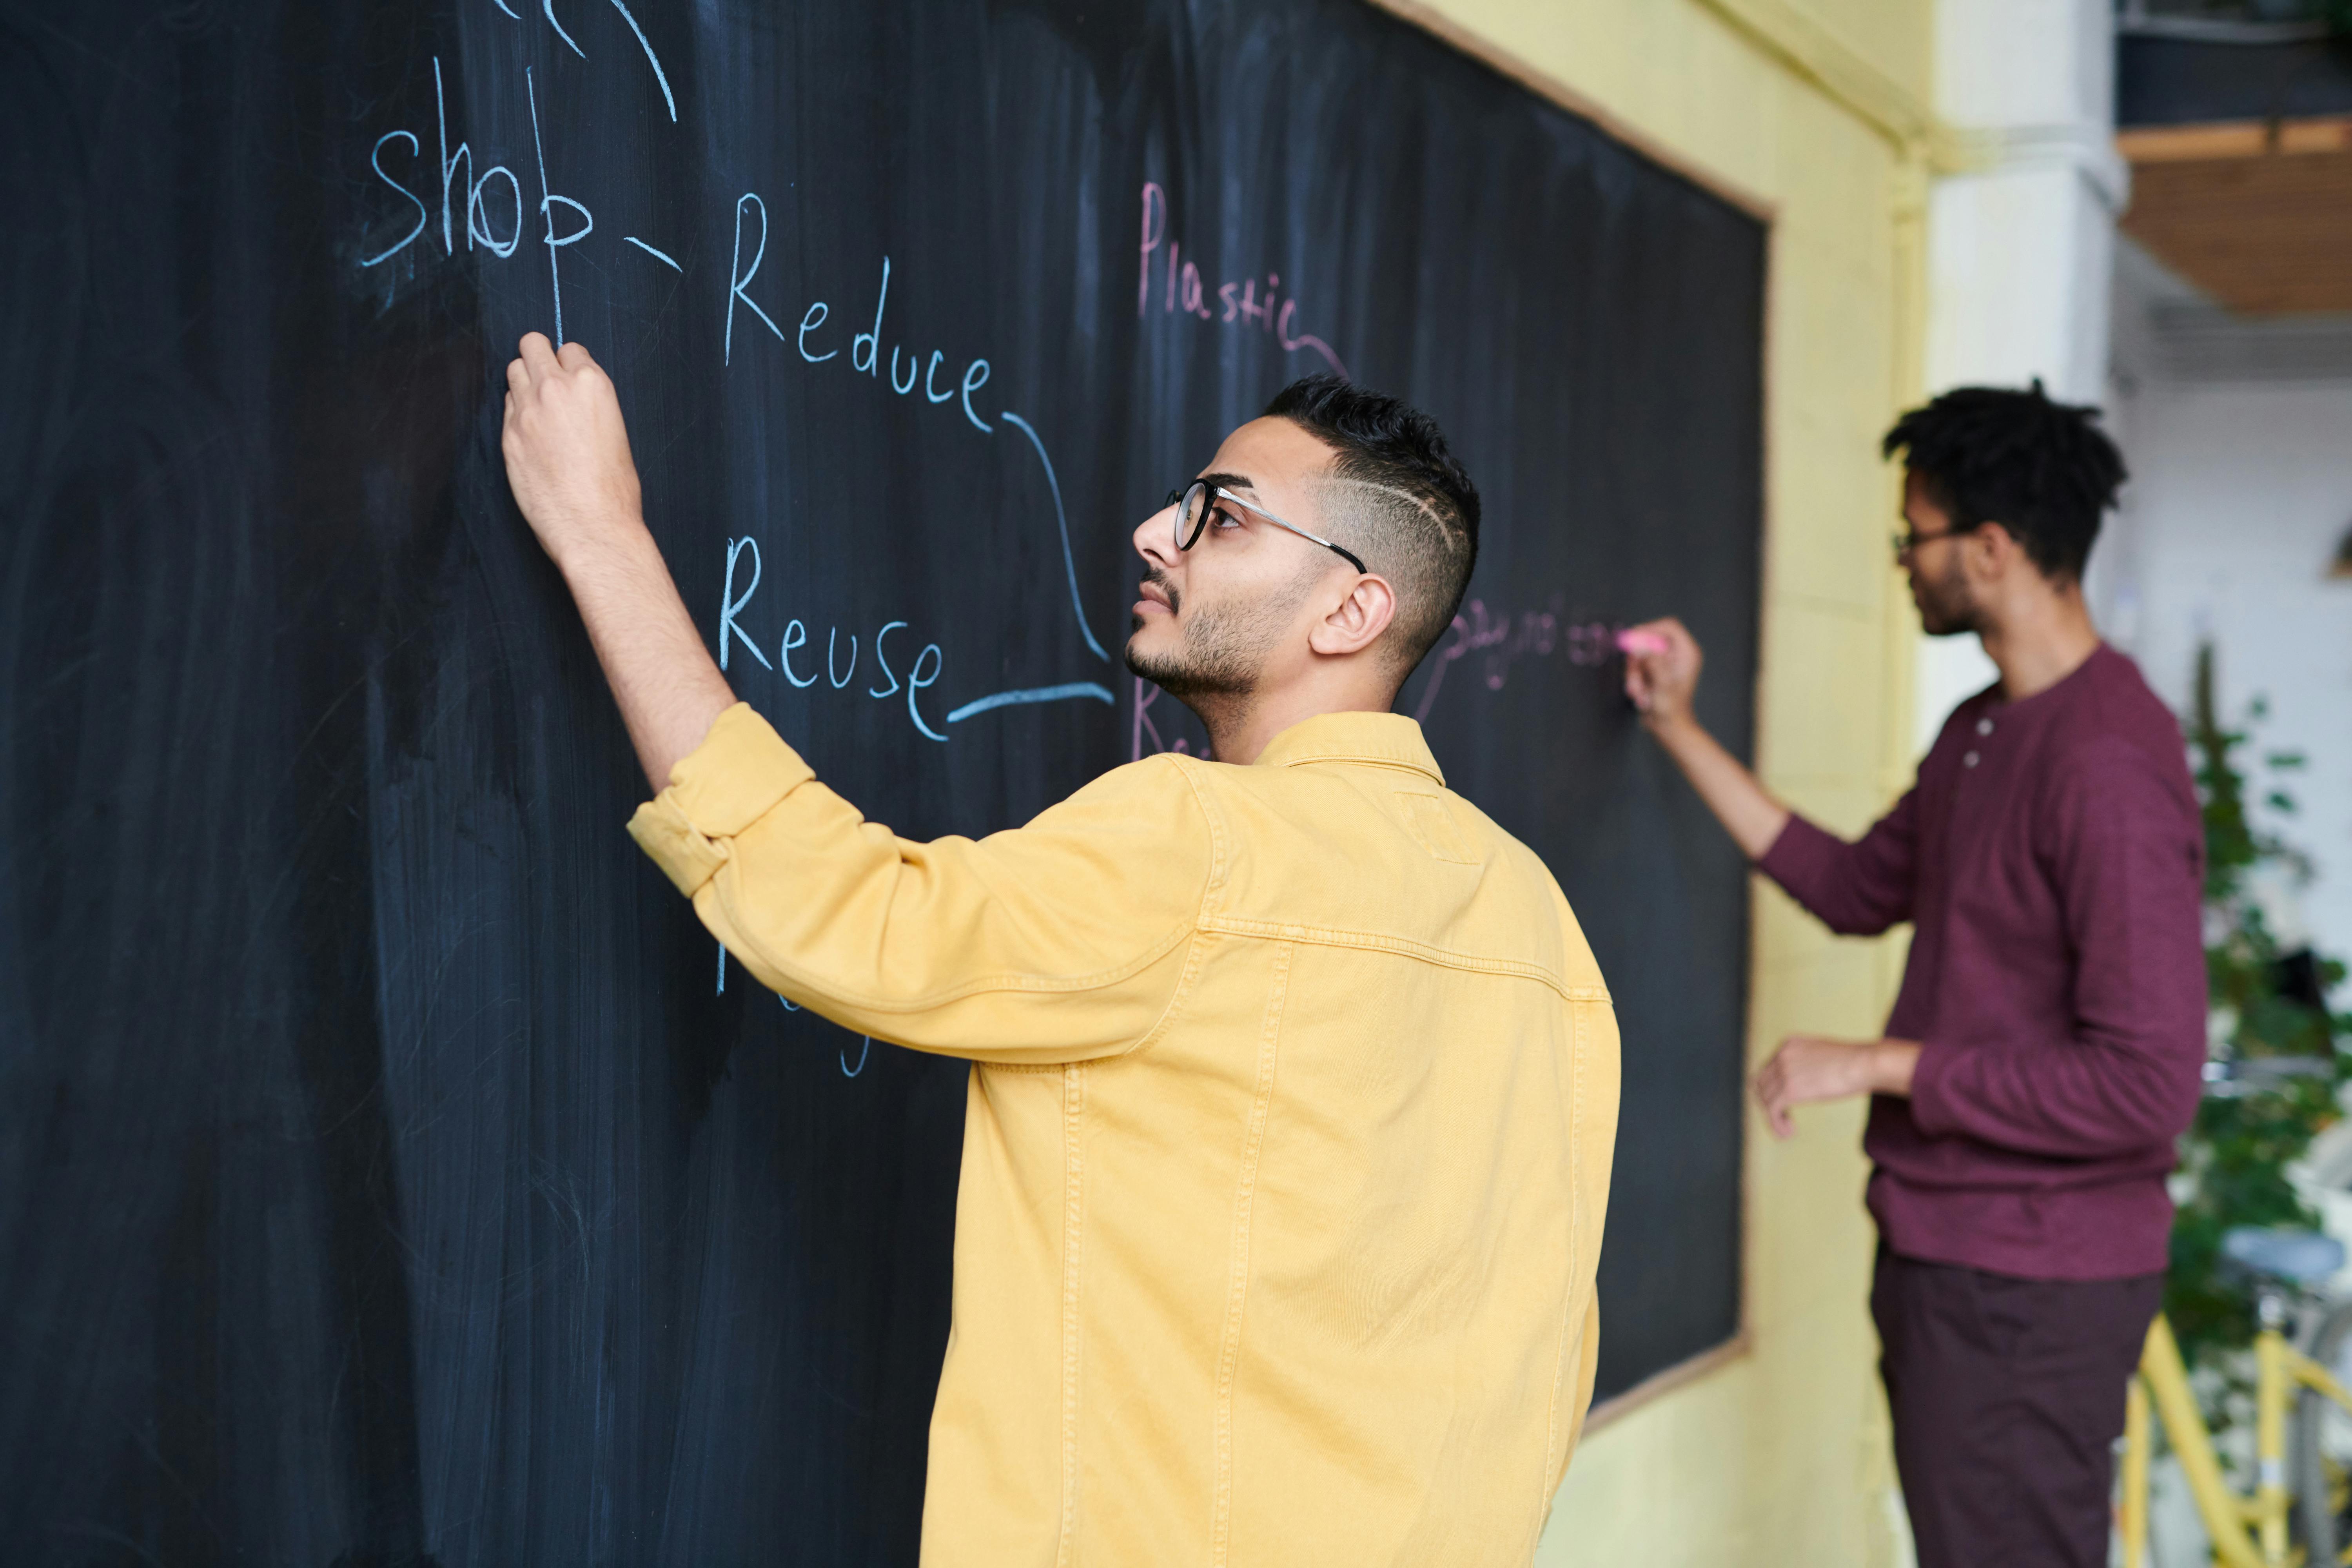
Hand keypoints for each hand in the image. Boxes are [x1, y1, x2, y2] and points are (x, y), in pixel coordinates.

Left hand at [501, 333, 646, 568]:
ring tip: (539, 407)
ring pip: (514, 371)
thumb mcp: (615, 430)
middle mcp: (555, 388)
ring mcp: (526, 410)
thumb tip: (574, 396)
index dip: (570, 364)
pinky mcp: (508, 434)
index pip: (569, 349)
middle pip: (532, 345)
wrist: (591, 525)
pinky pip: (507, 407)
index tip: (571, 379)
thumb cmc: (613, 488)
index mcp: (591, 384)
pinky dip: (517, 412)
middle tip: (546, 378)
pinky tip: (533, 435)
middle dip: (539, 357)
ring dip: (525, 382)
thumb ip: (589, 402)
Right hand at [1622, 617, 1701, 729]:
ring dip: (1634, 673)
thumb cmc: (1671, 710)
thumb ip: (1653, 664)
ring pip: (1639, 655)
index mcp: (1687, 653)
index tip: (1633, 641)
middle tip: (1635, 674)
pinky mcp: (1653, 671)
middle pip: (1649, 640)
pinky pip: (1636, 666)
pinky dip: (1633, 679)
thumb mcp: (1663, 685)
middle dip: (1637, 659)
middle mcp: (1676, 654)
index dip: (1649, 629)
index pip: (1668, 626)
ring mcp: (1664, 662)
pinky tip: (1640, 695)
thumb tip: (1641, 647)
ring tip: (1640, 692)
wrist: (1668, 728)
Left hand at [1752, 1035, 1920, 1138]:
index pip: (1767, 1069)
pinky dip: (1776, 1125)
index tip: (1785, 1102)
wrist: (1866, 1063)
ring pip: (1765, 1100)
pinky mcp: (1790, 1090)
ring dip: (1774, 1116)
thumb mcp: (1823, 1057)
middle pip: (1760, 1084)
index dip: (1772, 1088)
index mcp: (1789, 1044)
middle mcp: (1781, 1055)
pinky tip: (1789, 1132)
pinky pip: (1772, 1112)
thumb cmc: (1856, 1063)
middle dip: (1770, 1102)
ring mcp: (1784, 1072)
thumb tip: (1805, 1082)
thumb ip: (1808, 1064)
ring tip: (1789, 1126)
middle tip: (1785, 1115)